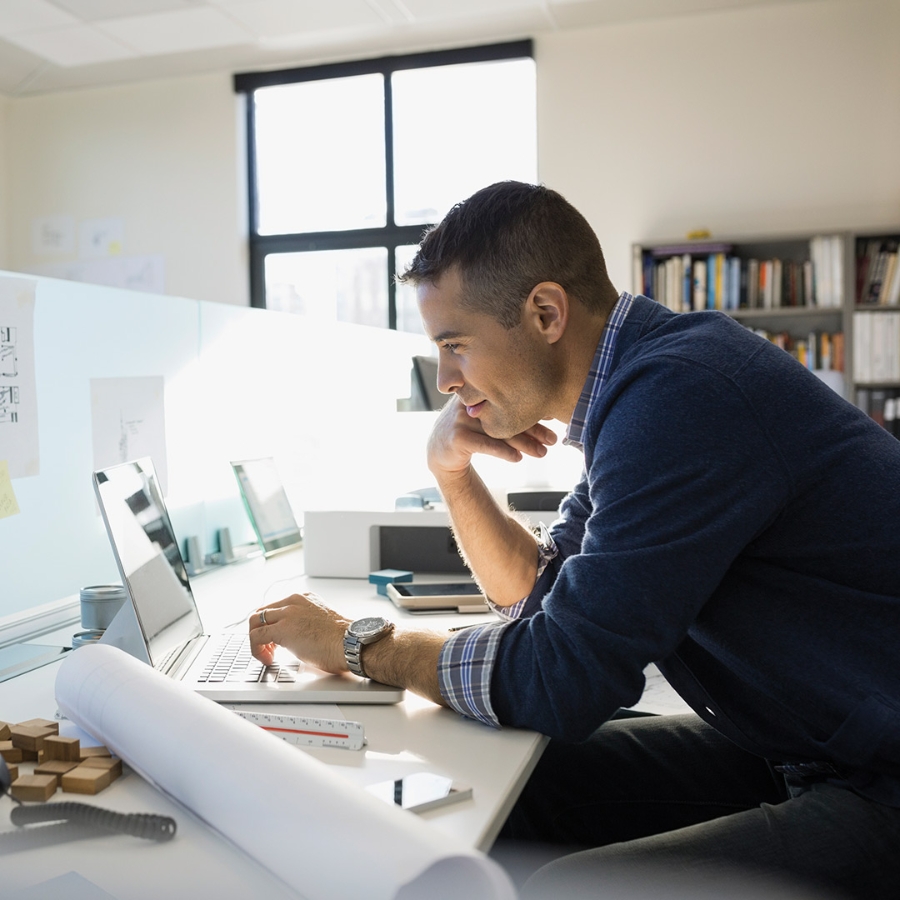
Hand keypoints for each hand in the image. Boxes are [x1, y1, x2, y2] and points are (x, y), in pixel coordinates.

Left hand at [249, 592, 349, 672]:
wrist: (350, 643)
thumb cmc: (342, 640)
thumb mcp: (319, 623)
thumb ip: (304, 625)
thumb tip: (296, 639)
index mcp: (303, 599)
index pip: (275, 608)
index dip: (270, 627)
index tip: (274, 642)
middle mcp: (293, 601)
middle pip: (262, 613)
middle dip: (260, 632)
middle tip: (269, 649)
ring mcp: (287, 613)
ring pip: (254, 622)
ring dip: (256, 641)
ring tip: (267, 655)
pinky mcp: (282, 628)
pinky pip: (256, 636)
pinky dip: (256, 650)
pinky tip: (268, 659)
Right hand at [427, 397, 556, 478]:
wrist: (440, 452)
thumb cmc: (470, 433)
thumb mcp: (486, 420)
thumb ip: (507, 414)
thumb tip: (546, 411)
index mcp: (479, 393)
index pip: (509, 401)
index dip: (532, 410)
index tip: (553, 418)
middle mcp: (470, 403)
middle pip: (506, 415)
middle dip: (534, 429)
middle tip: (553, 440)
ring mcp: (461, 419)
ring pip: (499, 431)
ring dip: (524, 443)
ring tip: (542, 453)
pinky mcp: (457, 437)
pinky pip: (485, 444)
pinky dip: (503, 451)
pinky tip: (517, 458)